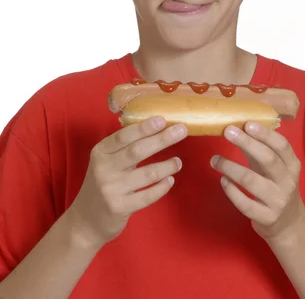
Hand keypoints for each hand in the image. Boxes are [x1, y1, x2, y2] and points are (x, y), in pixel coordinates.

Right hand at [66, 117, 187, 249]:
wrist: (85, 221)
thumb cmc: (102, 184)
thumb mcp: (105, 162)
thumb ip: (123, 148)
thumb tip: (155, 128)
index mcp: (100, 152)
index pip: (123, 136)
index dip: (144, 127)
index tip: (162, 119)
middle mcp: (103, 168)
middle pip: (137, 151)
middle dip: (161, 139)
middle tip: (181, 131)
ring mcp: (111, 189)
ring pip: (147, 174)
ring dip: (167, 166)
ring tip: (178, 162)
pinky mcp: (120, 207)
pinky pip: (147, 196)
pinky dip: (161, 187)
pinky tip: (170, 180)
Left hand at [210, 122, 304, 242]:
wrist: (289, 224)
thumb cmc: (277, 186)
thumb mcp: (275, 168)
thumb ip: (261, 149)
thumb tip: (238, 126)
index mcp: (292, 165)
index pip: (282, 145)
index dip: (265, 134)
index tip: (247, 123)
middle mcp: (287, 182)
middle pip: (267, 159)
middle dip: (247, 143)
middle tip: (227, 131)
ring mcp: (277, 201)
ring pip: (251, 180)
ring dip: (230, 167)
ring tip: (214, 159)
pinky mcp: (266, 217)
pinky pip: (244, 203)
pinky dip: (231, 190)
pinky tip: (222, 180)